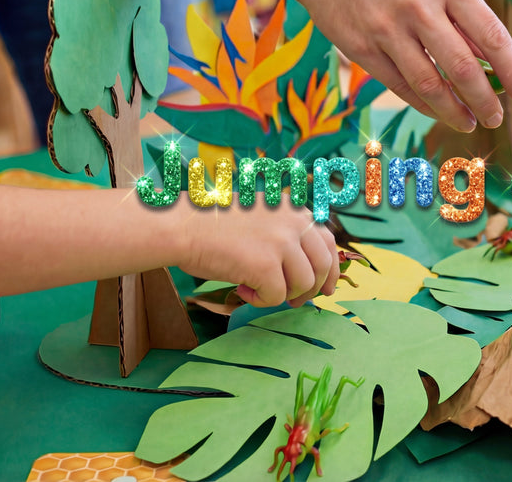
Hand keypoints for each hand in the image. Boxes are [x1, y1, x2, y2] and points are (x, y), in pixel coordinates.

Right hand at [178, 193, 339, 307]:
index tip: (327, 287)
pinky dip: (261, 301)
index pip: (329, 242)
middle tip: (296, 301)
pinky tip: (243, 290)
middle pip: (322, 266)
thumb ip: (286, 233)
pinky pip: (277, 297)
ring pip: (303, 284)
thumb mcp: (262, 215)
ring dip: (284, 295)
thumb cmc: (213, 223)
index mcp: (295, 210)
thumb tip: (309, 268)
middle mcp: (295, 223)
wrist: (181, 225)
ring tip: (259, 290)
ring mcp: (282, 243)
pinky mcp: (266, 265)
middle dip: (313, 289)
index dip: (330, 269)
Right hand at [288, 0, 511, 131]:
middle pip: (463, 69)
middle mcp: (418, 7)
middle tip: (497, 117)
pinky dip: (423, 104)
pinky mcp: (360, 49)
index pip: (491, 35)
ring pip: (431, 86)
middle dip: (487, 101)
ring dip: (456, 112)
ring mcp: (386, 30)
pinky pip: (400, 86)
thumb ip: (458, 15)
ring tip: (470, 123)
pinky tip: (438, 111)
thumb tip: (490, 61)